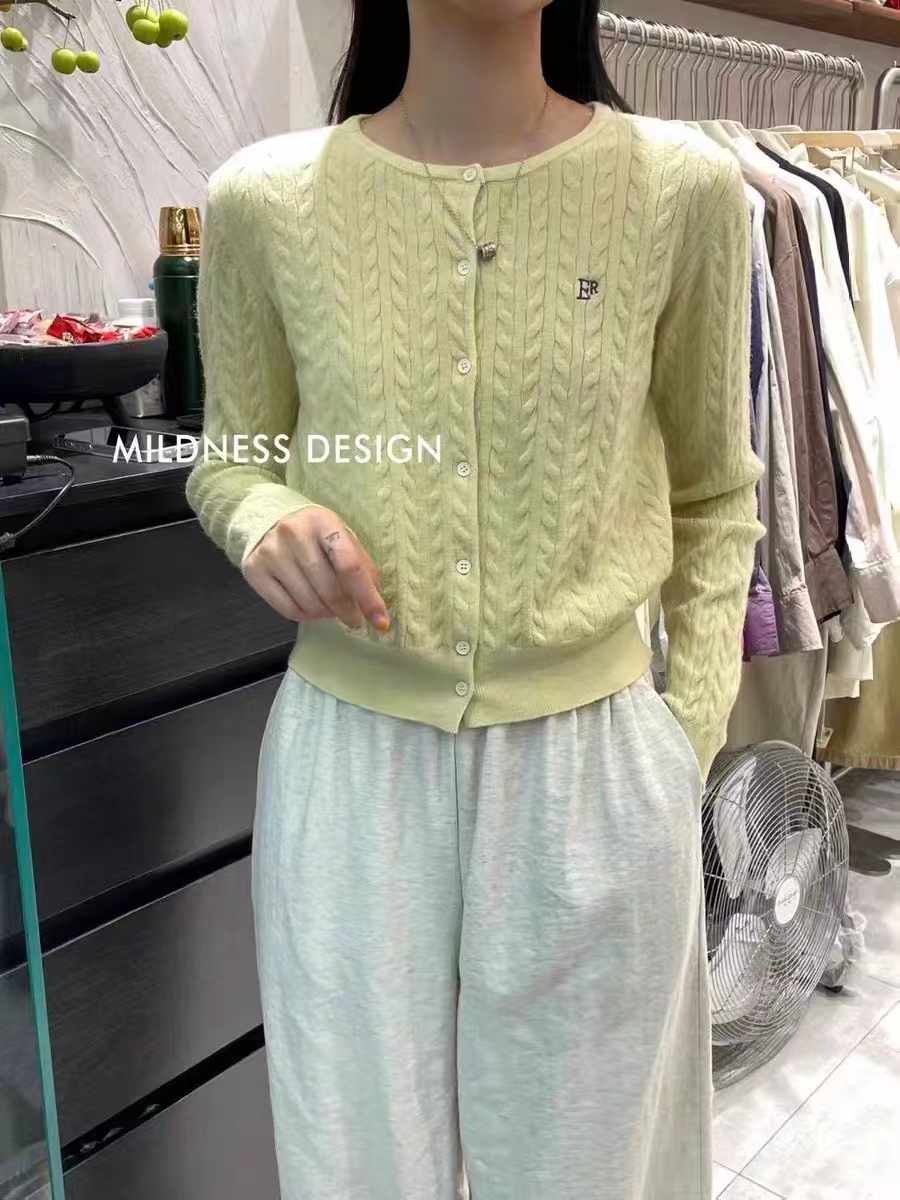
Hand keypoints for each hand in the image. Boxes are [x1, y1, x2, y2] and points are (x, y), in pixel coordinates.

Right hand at [243, 506, 389, 630]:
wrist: (269, 521)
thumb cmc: (314, 534)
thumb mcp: (341, 537)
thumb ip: (361, 565)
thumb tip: (378, 602)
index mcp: (323, 521)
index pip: (350, 565)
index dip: (368, 598)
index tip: (381, 621)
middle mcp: (294, 533)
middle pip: (329, 588)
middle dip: (347, 611)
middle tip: (354, 619)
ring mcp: (271, 552)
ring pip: (309, 602)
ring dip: (326, 614)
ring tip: (330, 609)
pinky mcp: (255, 570)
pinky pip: (287, 609)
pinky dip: (306, 616)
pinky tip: (311, 608)